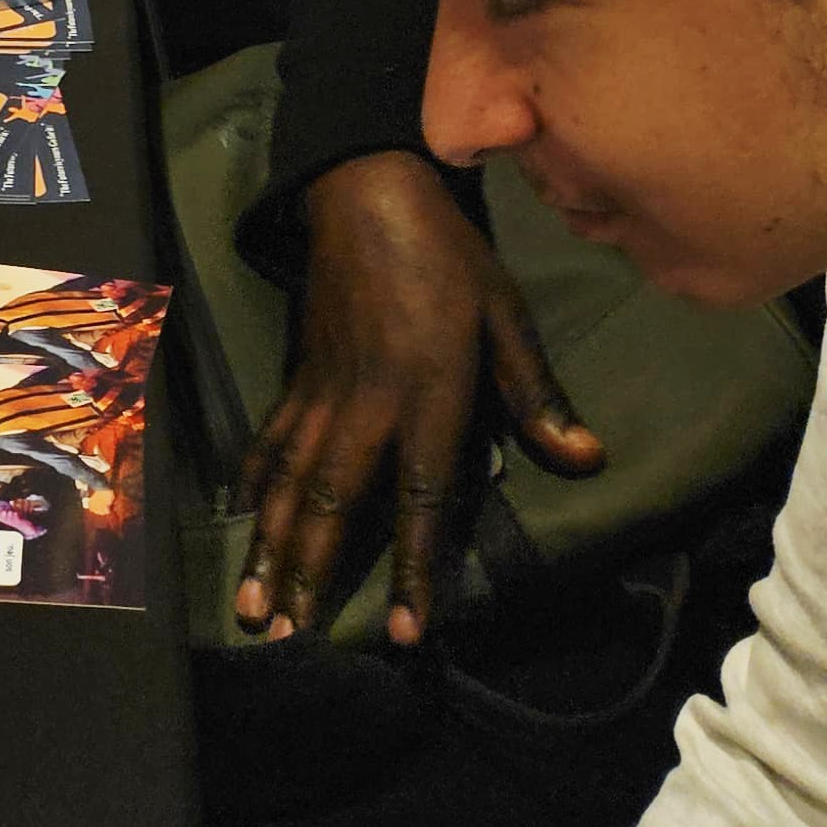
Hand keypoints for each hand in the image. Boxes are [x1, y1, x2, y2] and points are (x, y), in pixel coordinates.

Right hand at [235, 150, 602, 644]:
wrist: (367, 189)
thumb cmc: (448, 254)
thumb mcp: (506, 313)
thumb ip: (535, 393)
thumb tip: (586, 460)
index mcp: (425, 391)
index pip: (422, 496)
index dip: (416, 567)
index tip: (407, 630)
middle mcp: (366, 402)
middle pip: (333, 501)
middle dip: (308, 573)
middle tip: (283, 637)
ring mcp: (323, 389)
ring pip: (291, 479)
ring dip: (270, 543)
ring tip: (251, 603)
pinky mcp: (299, 372)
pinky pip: (272, 437)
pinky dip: (253, 482)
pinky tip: (240, 518)